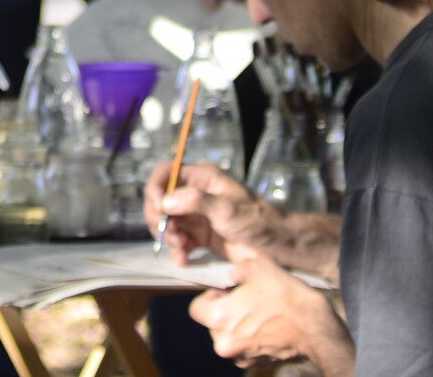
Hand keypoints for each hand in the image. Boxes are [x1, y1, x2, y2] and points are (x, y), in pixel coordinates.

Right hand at [145, 162, 284, 265]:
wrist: (277, 247)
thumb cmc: (257, 221)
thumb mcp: (227, 208)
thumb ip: (196, 202)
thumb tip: (165, 202)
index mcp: (202, 178)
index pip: (166, 172)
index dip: (156, 188)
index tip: (158, 208)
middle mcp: (196, 194)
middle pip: (161, 199)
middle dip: (160, 217)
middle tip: (169, 234)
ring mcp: (197, 216)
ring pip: (167, 222)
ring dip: (168, 236)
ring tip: (180, 247)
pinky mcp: (201, 237)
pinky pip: (179, 242)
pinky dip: (177, 251)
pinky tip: (183, 260)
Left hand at [188, 241, 345, 367]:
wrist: (315, 329)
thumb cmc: (285, 297)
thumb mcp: (258, 266)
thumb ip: (235, 265)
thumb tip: (229, 272)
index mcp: (218, 318)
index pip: (196, 308)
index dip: (210, 296)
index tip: (226, 291)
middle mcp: (223, 342)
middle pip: (212, 323)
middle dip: (224, 310)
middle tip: (245, 299)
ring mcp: (239, 356)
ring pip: (227, 335)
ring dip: (237, 324)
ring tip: (259, 312)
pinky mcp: (254, 364)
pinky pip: (242, 347)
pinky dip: (249, 337)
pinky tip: (267, 325)